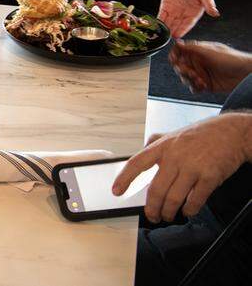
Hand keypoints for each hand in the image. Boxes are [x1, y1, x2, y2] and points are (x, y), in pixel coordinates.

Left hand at [113, 113, 251, 222]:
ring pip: (173, 198)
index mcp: (162, 146)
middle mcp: (175, 157)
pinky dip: (189, 210)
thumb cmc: (202, 134)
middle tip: (152, 216)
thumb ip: (156, 142)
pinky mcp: (210, 177)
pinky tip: (187, 211)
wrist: (232, 133)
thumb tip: (141, 150)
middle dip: (151, 208)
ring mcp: (193, 167)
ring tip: (168, 216)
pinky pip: (195, 200)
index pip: (137, 163)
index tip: (116, 191)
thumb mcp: (173, 134)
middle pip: (155, 190)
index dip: (124, 178)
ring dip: (168, 212)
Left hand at [158, 0, 218, 37]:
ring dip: (164, 27)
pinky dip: (158, 20)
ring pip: (168, 22)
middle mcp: (183, 15)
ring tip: (159, 33)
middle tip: (166, 37)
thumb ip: (209, 4)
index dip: (182, 29)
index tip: (177, 35)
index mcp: (194, 14)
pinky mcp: (166, 7)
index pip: (188, 24)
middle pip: (177, 25)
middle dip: (171, 31)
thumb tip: (216, 13)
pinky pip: (161, 15)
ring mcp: (174, 12)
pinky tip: (154, 25)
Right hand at [169, 40, 251, 93]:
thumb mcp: (210, 51)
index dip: (175, 56)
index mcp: (198, 52)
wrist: (246, 74)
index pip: (179, 53)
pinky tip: (202, 86)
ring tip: (200, 80)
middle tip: (191, 72)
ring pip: (185, 78)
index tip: (174, 60)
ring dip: (190, 80)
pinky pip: (193, 87)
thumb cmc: (232, 59)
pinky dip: (195, 87)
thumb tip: (177, 42)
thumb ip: (192, 48)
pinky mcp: (206, 85)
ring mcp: (201, 74)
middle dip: (183, 70)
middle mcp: (198, 63)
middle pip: (180, 67)